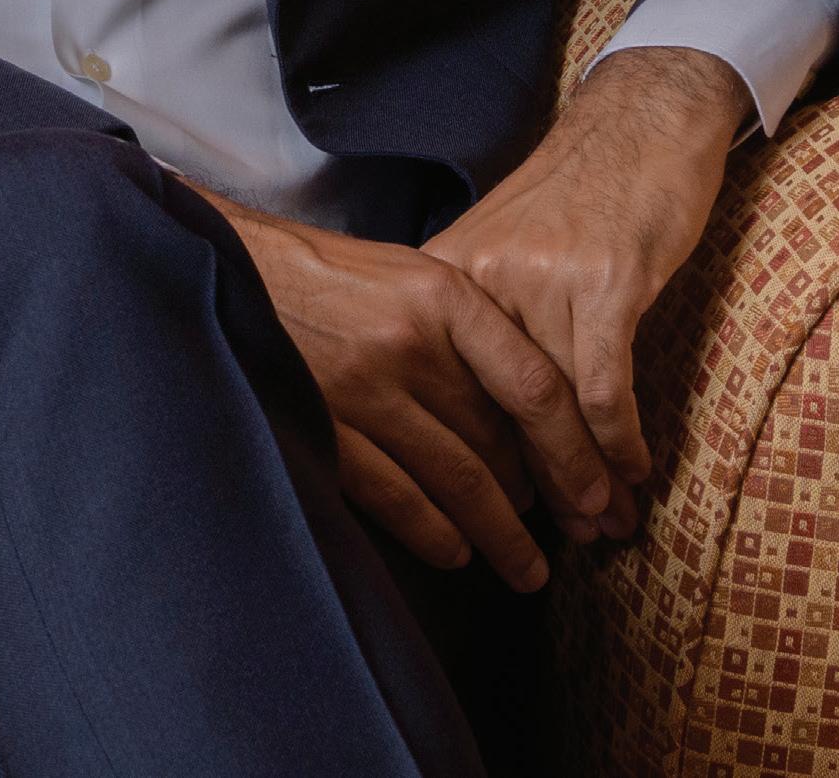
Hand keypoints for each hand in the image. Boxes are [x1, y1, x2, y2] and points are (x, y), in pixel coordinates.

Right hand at [210, 193, 625, 591]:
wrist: (235, 268)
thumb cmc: (339, 277)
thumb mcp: (415, 274)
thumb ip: (472, 330)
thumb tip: (537, 411)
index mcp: (443, 295)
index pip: (534, 386)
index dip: (576, 450)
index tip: (603, 493)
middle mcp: (408, 342)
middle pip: (499, 442)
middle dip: (545, 499)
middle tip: (572, 535)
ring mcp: (363, 389)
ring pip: (457, 481)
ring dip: (501, 534)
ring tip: (528, 569)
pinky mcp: (325, 427)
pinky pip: (397, 497)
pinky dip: (435, 533)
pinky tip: (458, 551)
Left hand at [426, 46, 746, 501]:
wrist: (638, 120)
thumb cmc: (576, 192)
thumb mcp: (506, 250)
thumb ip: (486, 322)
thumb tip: (485, 422)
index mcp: (447, 272)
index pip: (447, 388)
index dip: (478, 460)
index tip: (502, 512)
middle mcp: (481, 276)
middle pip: (499, 409)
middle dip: (538, 484)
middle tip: (572, 536)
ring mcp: (541, 278)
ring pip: (554, 410)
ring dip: (589, 478)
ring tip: (611, 521)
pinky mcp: (604, 282)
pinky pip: (606, 388)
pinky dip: (622, 441)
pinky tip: (638, 469)